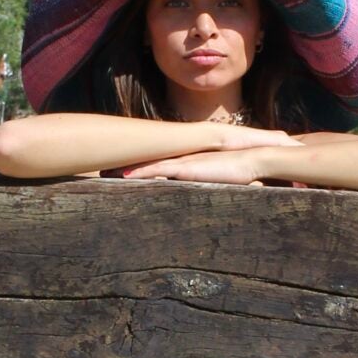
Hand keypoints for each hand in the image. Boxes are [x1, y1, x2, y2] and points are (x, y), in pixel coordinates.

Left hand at [119, 143, 276, 184]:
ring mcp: (183, 162)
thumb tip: (205, 197)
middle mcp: (182, 159)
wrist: (254, 159)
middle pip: (147, 161)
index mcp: (188, 162)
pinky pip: (159, 170)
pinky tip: (125, 176)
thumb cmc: (242, 172)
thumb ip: (209, 185)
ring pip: (148, 164)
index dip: (139, 167)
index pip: (158, 163)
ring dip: (127, 169)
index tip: (119, 172)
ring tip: (105, 173)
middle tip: (102, 171)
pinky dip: (141, 172)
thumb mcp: (220, 181)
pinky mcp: (187, 168)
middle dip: (125, 165)